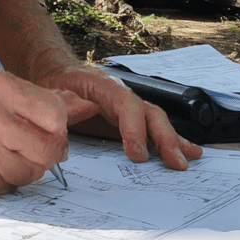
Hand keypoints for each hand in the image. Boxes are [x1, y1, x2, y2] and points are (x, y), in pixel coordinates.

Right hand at [0, 67, 70, 196]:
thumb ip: (38, 98)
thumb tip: (85, 105)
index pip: (54, 113)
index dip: (58, 124)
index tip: (49, 126)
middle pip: (51, 146)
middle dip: (50, 150)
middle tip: (35, 145)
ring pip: (35, 170)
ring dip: (28, 165)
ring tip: (4, 152)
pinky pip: (12, 186)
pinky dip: (7, 178)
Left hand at [39, 66, 202, 170]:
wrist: (57, 76)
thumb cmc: (54, 88)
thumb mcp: (51, 96)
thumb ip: (63, 108)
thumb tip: (71, 122)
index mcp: (102, 85)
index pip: (125, 104)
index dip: (134, 129)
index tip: (137, 154)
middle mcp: (122, 94)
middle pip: (149, 112)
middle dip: (164, 138)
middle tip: (175, 163)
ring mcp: (129, 106)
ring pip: (156, 120)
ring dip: (173, 141)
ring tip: (188, 160)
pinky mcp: (131, 119)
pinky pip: (154, 128)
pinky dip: (171, 141)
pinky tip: (187, 153)